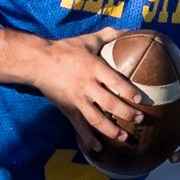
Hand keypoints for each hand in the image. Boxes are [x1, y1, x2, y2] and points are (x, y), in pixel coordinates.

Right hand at [16, 28, 147, 154]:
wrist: (38, 62)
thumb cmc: (65, 49)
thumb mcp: (87, 40)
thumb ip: (108, 35)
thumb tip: (128, 31)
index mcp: (94, 67)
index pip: (115, 81)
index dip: (129, 91)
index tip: (141, 100)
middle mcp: (87, 85)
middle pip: (109, 103)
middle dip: (126, 113)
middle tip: (139, 119)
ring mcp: (77, 99)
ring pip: (96, 119)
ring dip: (111, 130)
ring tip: (124, 137)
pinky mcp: (68, 109)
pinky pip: (79, 127)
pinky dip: (89, 139)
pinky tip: (99, 148)